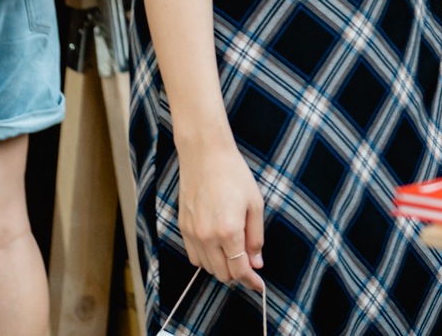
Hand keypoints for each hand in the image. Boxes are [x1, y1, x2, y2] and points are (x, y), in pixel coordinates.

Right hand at [178, 141, 265, 292]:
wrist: (205, 156)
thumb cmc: (234, 175)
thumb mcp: (254, 204)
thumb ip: (256, 237)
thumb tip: (256, 262)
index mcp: (228, 231)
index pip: (239, 269)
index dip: (251, 281)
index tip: (259, 286)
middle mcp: (207, 237)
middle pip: (222, 273)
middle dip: (238, 274)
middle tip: (249, 265)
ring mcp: (192, 234)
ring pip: (207, 268)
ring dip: (222, 266)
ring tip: (234, 252)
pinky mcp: (183, 228)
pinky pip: (194, 256)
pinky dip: (207, 258)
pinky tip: (217, 246)